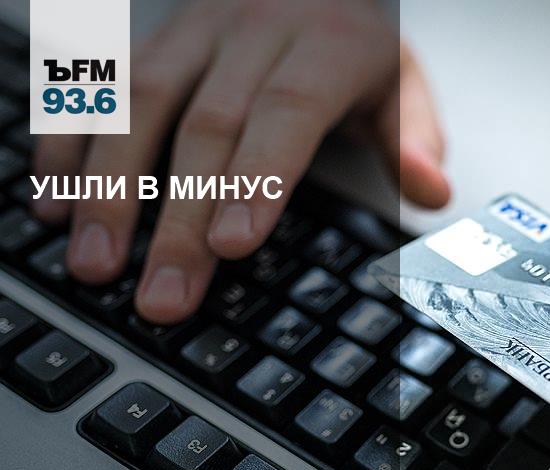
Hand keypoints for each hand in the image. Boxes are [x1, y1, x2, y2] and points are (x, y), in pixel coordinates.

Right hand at [31, 0, 448, 323]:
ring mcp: (195, 31)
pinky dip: (70, 139)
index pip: (287, 112)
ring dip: (108, 184)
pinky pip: (101, 82)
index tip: (232, 246)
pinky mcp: (153, 36)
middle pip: (208, 125)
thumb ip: (413, 136)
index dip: (257, 179)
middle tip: (160, 294)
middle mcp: (254, 32)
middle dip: (180, 217)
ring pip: (140, 102)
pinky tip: (52, 197)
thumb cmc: (350, 36)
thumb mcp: (400, 77)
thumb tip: (433, 193)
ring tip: (93, 259)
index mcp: (326, 45)